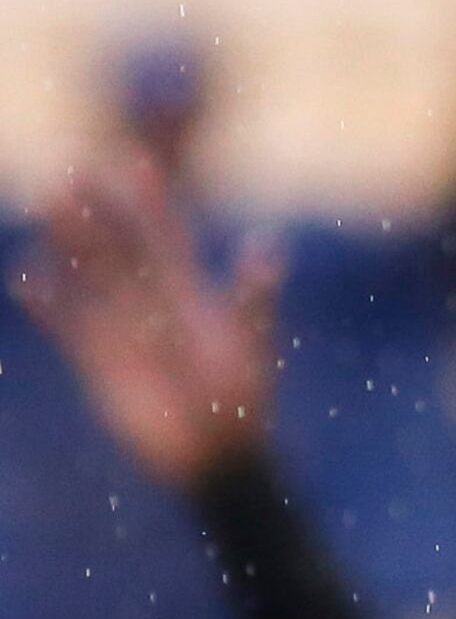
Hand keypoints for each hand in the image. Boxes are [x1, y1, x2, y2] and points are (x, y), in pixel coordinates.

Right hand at [10, 150, 278, 487]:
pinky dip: (47, 304)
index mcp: (192, 297)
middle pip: (120, 248)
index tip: (136, 164)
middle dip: (98, 211)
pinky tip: (25, 279)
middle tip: (72, 169)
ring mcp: (123, 330)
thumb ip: (255, 298)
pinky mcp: (100, 361)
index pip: (168, 239)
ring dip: (69, 243)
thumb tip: (269, 247)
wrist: (216, 455)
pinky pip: (67, 326)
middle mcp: (153, 306)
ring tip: (48, 204)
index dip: (153, 204)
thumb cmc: (244, 404)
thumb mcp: (252, 348)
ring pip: (90, 276)